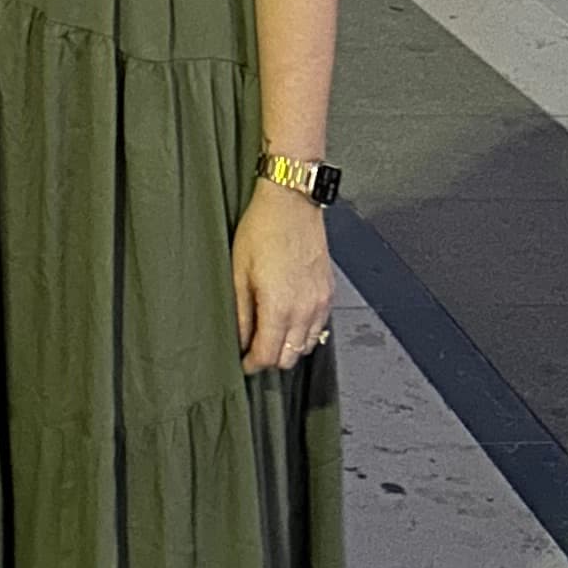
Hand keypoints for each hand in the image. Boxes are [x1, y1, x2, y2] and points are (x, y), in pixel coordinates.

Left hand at [232, 180, 333, 374]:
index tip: (243, 361)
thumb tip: (238, 339)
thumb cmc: (263, 229)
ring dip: (287, 346)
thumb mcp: (239, 272)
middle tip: (253, 348)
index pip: (268, 356)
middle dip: (269, 358)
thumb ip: (240, 312)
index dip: (252, 364)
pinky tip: (289, 319)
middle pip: (289, 358)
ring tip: (270, 333)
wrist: (291, 203)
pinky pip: (319, 327)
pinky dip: (303, 332)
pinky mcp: (329, 292)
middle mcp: (305, 308)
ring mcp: (320, 301)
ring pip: (306, 346)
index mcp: (280, 306)